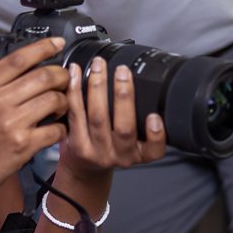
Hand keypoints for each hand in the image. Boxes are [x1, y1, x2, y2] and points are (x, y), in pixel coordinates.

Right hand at [0, 33, 70, 196]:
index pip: (19, 59)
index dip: (43, 47)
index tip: (57, 43)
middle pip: (43, 76)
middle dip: (61, 75)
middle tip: (64, 78)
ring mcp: (10, 124)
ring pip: (53, 100)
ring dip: (64, 100)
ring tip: (60, 103)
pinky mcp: (23, 146)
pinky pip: (55, 128)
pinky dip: (62, 126)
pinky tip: (56, 127)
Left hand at [58, 59, 167, 177]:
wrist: (86, 167)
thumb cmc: (113, 146)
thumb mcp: (135, 141)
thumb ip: (143, 121)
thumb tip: (147, 83)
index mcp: (140, 153)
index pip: (154, 149)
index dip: (156, 135)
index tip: (155, 116)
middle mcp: (120, 155)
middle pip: (124, 128)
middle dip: (124, 96)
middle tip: (123, 71)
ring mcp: (97, 152)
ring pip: (98, 118)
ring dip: (98, 87)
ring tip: (99, 66)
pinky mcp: (77, 145)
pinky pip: (76, 114)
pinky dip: (75, 91)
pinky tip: (76, 73)